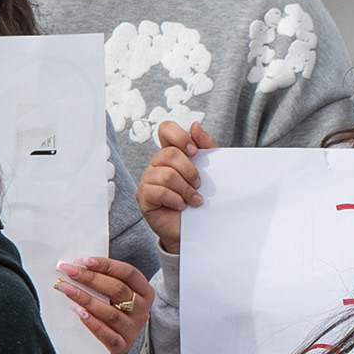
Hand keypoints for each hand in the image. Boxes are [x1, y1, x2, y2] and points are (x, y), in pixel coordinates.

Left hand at [60, 255, 152, 352]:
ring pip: (110, 312)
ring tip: (67, 289)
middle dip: (90, 278)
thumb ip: (105, 279)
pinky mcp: (122, 345)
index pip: (127, 273)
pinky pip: (107, 335)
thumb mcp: (118, 292)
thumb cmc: (116, 308)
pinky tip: (78, 312)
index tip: (83, 260)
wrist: (121, 339)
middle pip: (117, 290)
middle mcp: (142, 309)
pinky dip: (92, 323)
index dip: (105, 265)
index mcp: (144, 291)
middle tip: (69, 271)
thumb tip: (78, 264)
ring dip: (86, 299)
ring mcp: (133, 328)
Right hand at [138, 122, 211, 253]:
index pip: (166, 129)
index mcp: (170, 153)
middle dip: (190, 171)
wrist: (195, 228)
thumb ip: (205, 146)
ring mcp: (148, 180)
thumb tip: (195, 126)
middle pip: (170, 154)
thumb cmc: (199, 197)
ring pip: (166, 174)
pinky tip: (182, 206)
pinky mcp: (144, 197)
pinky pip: (159, 191)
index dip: (179, 136)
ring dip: (186, 189)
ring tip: (194, 200)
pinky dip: (175, 199)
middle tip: (199, 185)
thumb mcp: (209, 169)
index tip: (195, 151)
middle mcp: (156, 164)